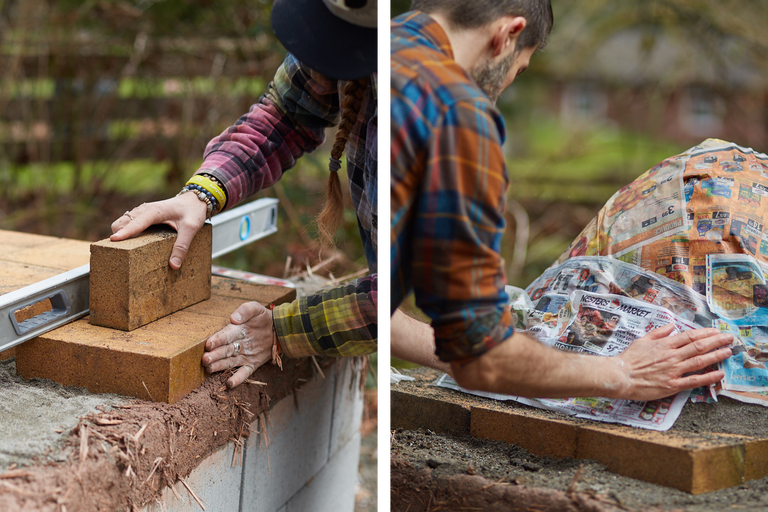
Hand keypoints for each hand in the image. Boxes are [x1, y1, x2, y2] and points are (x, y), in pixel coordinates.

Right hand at [110, 192, 207, 268]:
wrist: (194, 200)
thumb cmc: (193, 211)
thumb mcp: (191, 229)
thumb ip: (182, 246)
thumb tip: (174, 265)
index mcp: (154, 211)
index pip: (135, 223)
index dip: (124, 233)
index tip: (113, 241)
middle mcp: (144, 209)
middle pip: (121, 223)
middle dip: (119, 235)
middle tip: (123, 252)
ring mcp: (141, 211)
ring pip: (121, 222)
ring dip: (121, 233)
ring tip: (126, 249)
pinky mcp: (142, 214)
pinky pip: (127, 223)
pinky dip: (125, 231)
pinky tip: (133, 242)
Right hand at [201, 302, 275, 388]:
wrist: (279, 329)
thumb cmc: (263, 317)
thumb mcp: (256, 309)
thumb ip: (245, 310)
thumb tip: (233, 319)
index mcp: (235, 331)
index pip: (225, 336)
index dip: (217, 340)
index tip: (209, 344)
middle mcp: (237, 344)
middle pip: (224, 351)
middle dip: (214, 355)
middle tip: (205, 359)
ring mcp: (244, 355)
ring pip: (229, 362)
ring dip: (219, 366)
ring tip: (209, 368)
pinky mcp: (252, 364)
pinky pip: (244, 373)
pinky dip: (237, 379)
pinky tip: (230, 384)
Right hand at [613, 324, 732, 400]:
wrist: (620, 376)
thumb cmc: (629, 359)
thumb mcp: (641, 340)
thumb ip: (658, 333)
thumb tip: (670, 325)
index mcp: (664, 345)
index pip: (689, 336)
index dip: (705, 333)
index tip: (716, 331)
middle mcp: (672, 356)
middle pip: (698, 346)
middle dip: (716, 341)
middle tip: (729, 338)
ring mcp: (673, 371)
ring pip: (699, 361)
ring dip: (716, 356)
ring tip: (728, 352)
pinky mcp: (672, 385)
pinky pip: (693, 381)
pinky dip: (708, 377)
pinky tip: (719, 374)